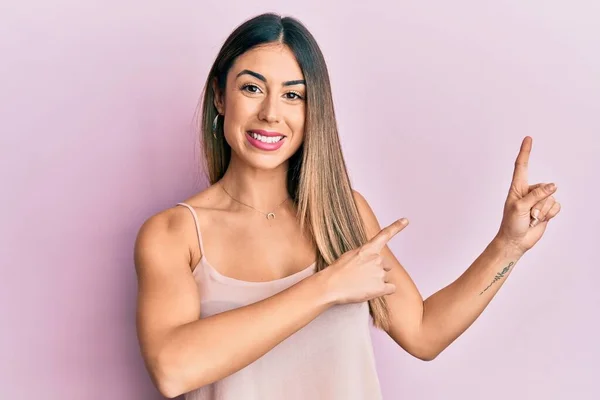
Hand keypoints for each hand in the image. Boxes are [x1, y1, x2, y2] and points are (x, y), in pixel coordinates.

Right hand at [322, 218, 408, 304]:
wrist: (331, 286)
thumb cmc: (337, 272)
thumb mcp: (350, 256)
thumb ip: (365, 255)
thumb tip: (373, 261)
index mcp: (368, 249)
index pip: (385, 235)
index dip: (397, 226)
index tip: (406, 220)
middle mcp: (377, 259)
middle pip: (386, 265)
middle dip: (378, 270)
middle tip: (362, 276)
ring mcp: (380, 273)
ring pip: (385, 277)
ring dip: (377, 281)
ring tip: (362, 284)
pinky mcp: (381, 287)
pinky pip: (391, 288)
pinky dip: (384, 291)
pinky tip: (371, 291)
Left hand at [496, 136, 561, 253]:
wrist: (516, 241)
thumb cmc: (511, 224)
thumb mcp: (520, 207)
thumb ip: (536, 195)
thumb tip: (553, 185)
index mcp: (517, 187)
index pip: (522, 166)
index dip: (525, 152)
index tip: (528, 138)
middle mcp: (529, 191)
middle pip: (544, 188)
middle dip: (539, 203)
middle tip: (527, 215)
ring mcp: (538, 200)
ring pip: (551, 198)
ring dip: (543, 211)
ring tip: (531, 218)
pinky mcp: (546, 209)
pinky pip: (556, 206)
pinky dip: (550, 214)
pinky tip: (540, 220)